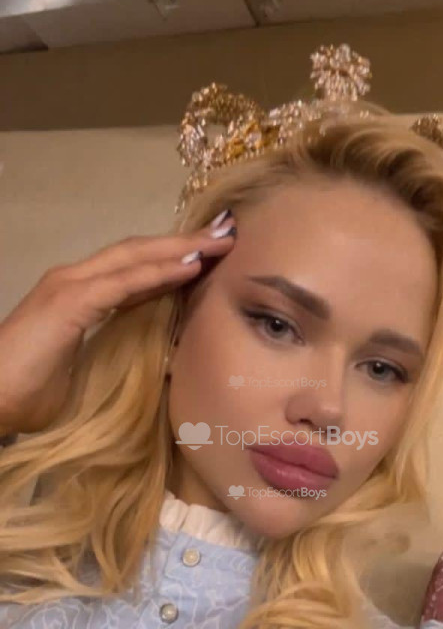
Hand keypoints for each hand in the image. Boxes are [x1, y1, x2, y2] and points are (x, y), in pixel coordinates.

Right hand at [0, 210, 236, 434]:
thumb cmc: (28, 396)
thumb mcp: (85, 373)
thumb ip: (115, 357)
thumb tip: (154, 368)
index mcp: (76, 295)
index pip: (132, 267)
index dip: (171, 257)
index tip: (210, 254)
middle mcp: (73, 280)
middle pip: (138, 251)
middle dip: (185, 241)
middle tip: (228, 233)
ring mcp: (69, 286)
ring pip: (134, 258)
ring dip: (181, 248)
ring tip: (220, 241)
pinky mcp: (68, 302)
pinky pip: (123, 282)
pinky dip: (159, 272)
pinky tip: (190, 267)